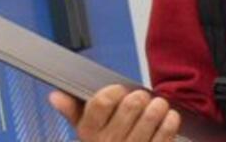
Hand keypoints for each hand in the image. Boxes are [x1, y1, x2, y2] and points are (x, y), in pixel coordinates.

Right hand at [48, 85, 181, 140]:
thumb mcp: (86, 130)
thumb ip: (73, 110)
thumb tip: (55, 96)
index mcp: (90, 134)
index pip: (102, 100)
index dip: (115, 91)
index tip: (119, 93)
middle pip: (132, 104)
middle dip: (140, 96)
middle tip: (141, 99)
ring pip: (151, 114)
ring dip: (158, 106)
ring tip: (157, 107)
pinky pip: (167, 130)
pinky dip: (170, 120)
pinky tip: (167, 118)